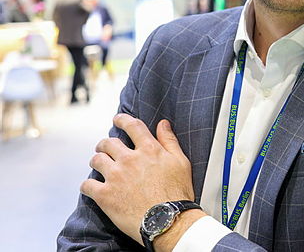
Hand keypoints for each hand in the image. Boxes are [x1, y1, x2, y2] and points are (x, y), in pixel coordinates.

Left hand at [80, 114, 198, 245]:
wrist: (168, 220)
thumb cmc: (177, 193)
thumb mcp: (181, 162)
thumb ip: (169, 141)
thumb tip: (163, 124)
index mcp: (149, 150)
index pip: (132, 126)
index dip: (122, 120)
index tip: (117, 119)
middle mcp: (129, 159)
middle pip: (109, 143)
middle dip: (105, 143)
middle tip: (105, 147)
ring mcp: (115, 177)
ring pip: (96, 160)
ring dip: (96, 160)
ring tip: (98, 165)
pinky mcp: (105, 195)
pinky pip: (87, 185)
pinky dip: (87, 185)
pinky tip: (91, 187)